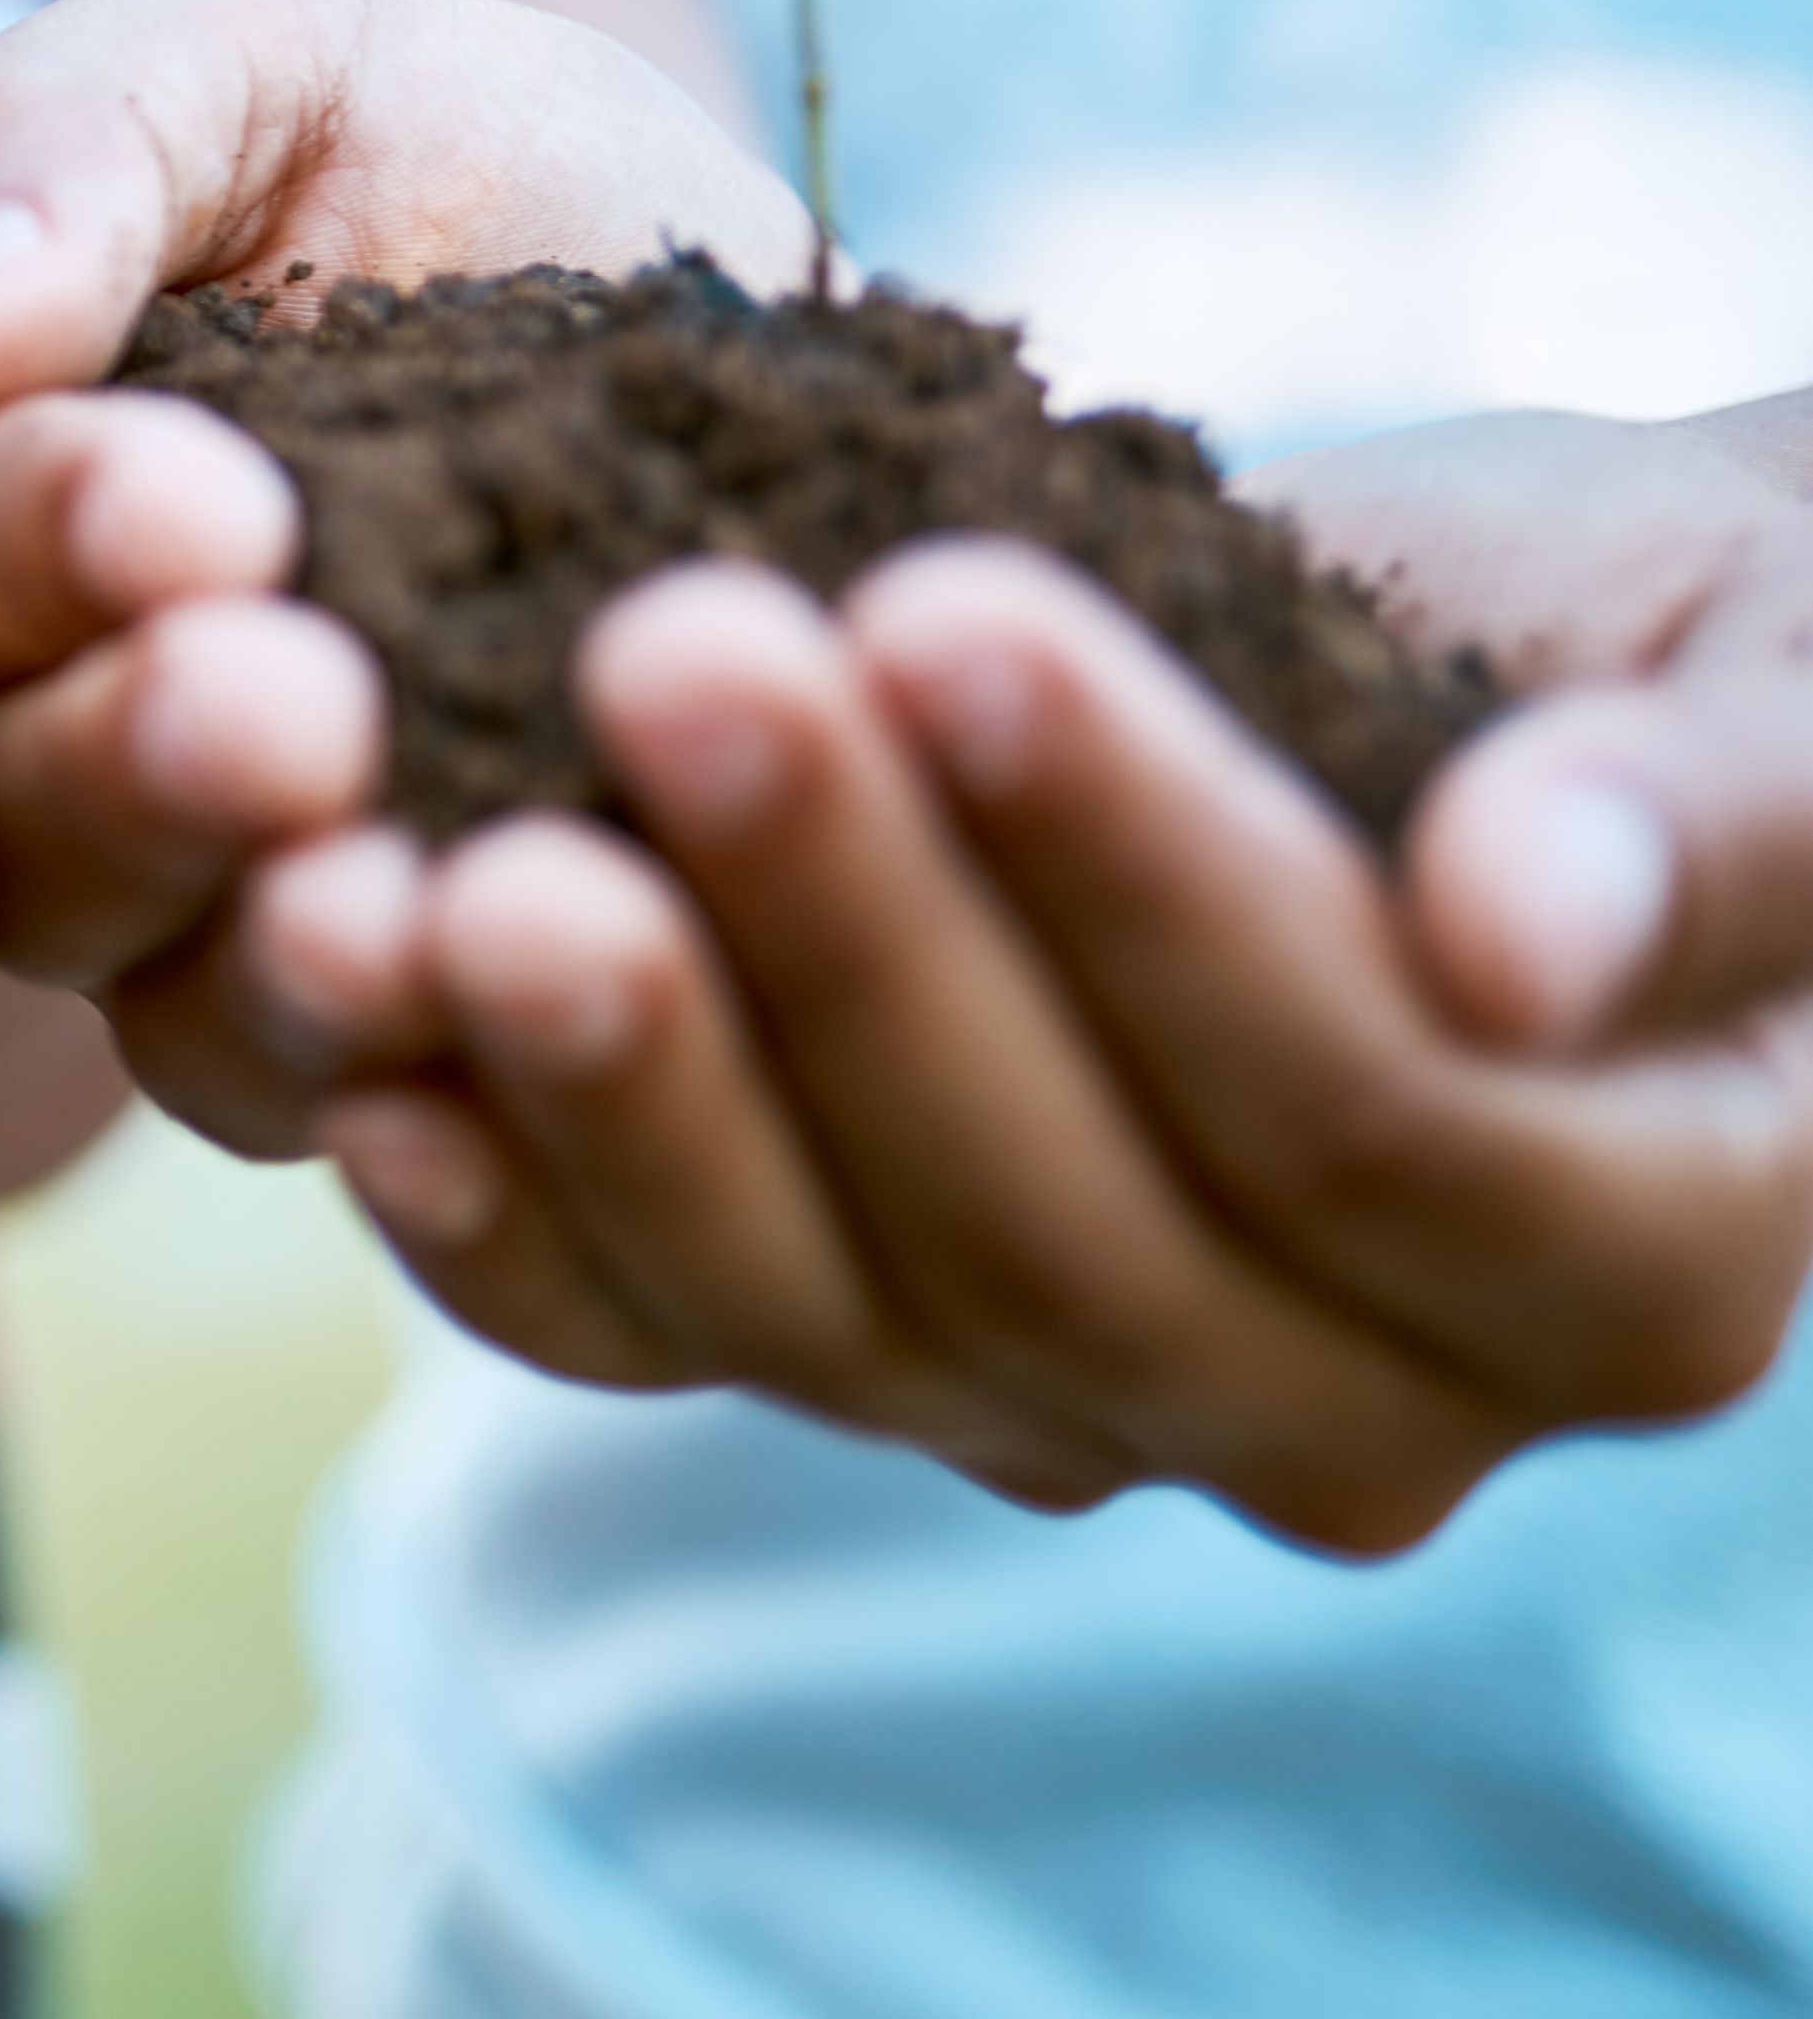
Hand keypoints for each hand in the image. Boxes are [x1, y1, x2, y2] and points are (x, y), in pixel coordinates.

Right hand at [0, 0, 806, 1144]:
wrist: (719, 295)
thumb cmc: (418, 143)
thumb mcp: (236, 57)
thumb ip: (51, 148)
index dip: (34, 546)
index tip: (204, 500)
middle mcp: (33, 770)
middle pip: (14, 830)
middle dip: (145, 770)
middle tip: (299, 706)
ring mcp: (222, 931)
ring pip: (190, 1013)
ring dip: (285, 968)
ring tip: (401, 898)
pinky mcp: (434, 1047)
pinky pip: (410, 1128)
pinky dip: (471, 1098)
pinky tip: (577, 1019)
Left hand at [319, 413, 1812, 1553]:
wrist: (1511, 692)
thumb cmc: (1694, 662)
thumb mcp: (1790, 683)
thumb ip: (1705, 820)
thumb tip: (1522, 931)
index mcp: (1630, 1272)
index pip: (1365, 1113)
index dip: (1146, 877)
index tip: (953, 608)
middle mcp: (1355, 1410)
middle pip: (1065, 1230)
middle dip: (844, 938)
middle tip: (668, 661)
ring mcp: (1075, 1407)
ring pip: (828, 1304)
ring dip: (625, 1076)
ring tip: (454, 847)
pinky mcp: (853, 1344)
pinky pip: (647, 1325)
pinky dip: (493, 1201)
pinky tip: (350, 1038)